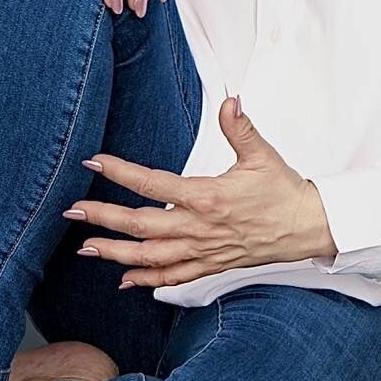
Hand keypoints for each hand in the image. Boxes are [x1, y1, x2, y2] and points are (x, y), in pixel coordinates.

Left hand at [66, 97, 338, 287]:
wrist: (309, 228)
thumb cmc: (284, 191)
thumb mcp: (262, 155)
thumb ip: (240, 128)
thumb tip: (231, 101)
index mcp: (207, 197)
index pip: (153, 183)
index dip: (120, 172)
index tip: (94, 162)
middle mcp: (199, 228)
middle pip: (141, 225)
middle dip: (103, 218)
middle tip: (71, 212)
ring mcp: (203, 250)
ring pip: (150, 256)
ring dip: (116, 253)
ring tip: (86, 248)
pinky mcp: (211, 265)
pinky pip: (173, 277)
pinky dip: (146, 280)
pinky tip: (124, 279)